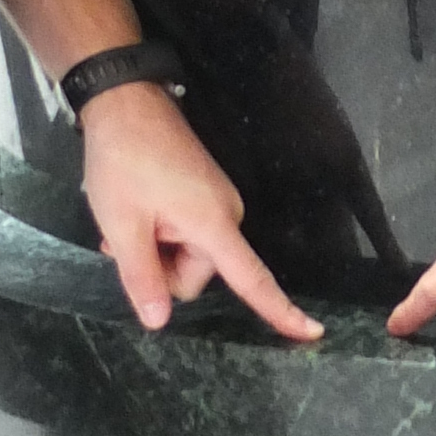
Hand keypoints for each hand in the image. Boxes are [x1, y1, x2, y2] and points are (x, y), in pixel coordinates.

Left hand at [78, 84, 321, 341]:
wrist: (125, 100)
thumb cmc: (123, 160)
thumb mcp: (122, 225)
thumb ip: (142, 277)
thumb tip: (159, 322)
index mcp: (214, 224)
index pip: (252, 279)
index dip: (281, 311)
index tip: (313, 335)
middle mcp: (227, 214)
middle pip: (199, 273)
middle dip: (161, 265)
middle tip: (124, 237)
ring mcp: (217, 201)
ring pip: (188, 254)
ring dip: (156, 247)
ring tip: (128, 219)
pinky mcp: (206, 192)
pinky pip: (188, 232)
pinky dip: (161, 231)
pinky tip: (137, 211)